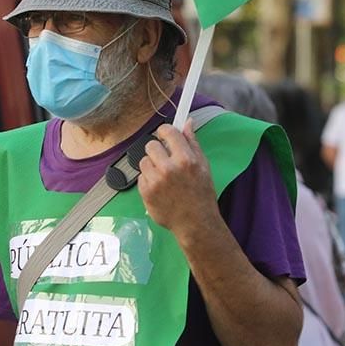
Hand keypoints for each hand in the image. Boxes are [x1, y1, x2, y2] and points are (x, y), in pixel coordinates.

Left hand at [137, 120, 219, 238]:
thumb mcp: (203, 165)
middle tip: (165, 161)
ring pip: (144, 161)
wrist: (195, 222)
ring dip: (152, 166)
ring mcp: (155, 181)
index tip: (164, 135)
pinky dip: (148, 181)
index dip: (165, 132)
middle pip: (151, 145)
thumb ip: (193, 142)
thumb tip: (187, 122)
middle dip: (157, 151)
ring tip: (164, 178)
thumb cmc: (202, 194)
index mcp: (185, 159)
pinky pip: (141, 177)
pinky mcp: (146, 192)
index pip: (167, 132)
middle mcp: (169, 168)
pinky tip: (160, 189)